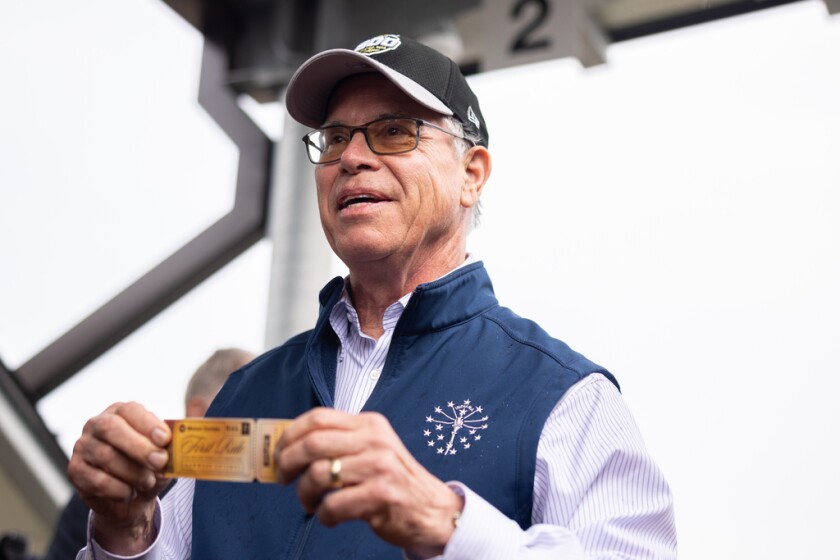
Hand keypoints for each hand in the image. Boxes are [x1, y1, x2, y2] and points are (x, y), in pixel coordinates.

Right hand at [66, 402, 171, 554]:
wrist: (132, 497)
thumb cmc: (151, 465)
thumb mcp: (169, 448)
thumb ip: (182, 428)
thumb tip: (199, 405)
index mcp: (121, 412)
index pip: (130, 410)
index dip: (147, 424)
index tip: (165, 439)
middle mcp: (97, 424)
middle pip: (111, 429)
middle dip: (138, 446)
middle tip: (160, 462)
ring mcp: (82, 446)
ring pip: (104, 456)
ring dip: (131, 471)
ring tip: (148, 482)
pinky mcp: (75, 470)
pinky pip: (94, 479)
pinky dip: (117, 489)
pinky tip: (129, 493)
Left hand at [275, 408, 463, 556]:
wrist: (432, 509)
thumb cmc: (393, 480)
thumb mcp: (372, 449)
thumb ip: (341, 442)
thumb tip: (290, 445)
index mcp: (370, 424)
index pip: (319, 417)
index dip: (290, 435)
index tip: (279, 453)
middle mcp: (375, 441)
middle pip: (312, 444)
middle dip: (288, 463)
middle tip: (284, 479)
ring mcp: (380, 467)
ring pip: (319, 475)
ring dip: (305, 494)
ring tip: (310, 503)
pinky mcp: (381, 495)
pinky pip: (333, 505)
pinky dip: (323, 515)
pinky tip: (330, 516)